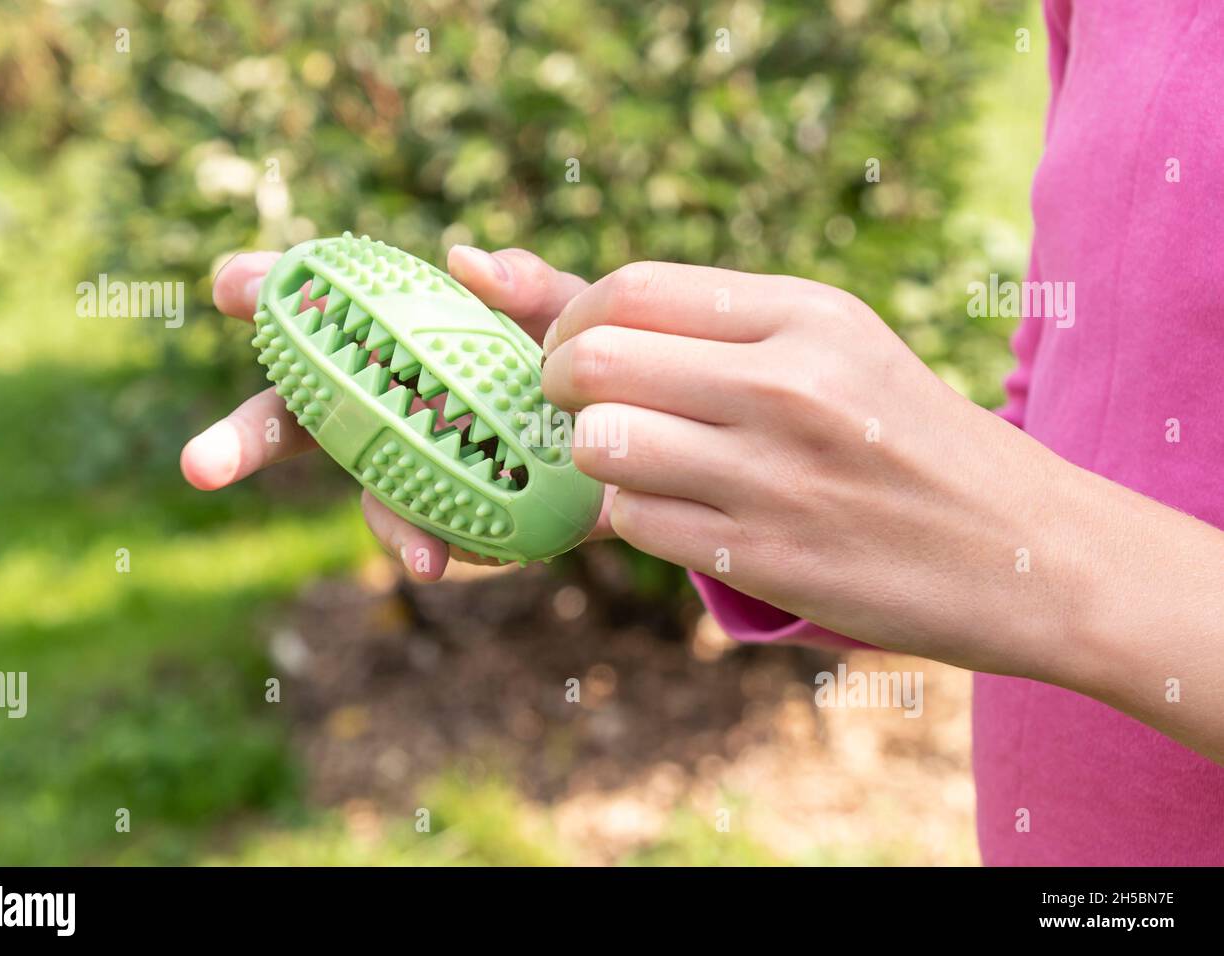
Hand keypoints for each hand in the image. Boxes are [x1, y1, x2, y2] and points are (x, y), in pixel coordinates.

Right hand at [181, 244, 614, 579]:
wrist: (645, 434)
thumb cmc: (587, 359)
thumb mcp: (570, 310)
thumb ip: (526, 281)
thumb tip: (461, 261)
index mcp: (402, 342)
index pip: (322, 313)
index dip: (270, 295)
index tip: (228, 284)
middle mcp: (391, 408)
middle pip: (299, 424)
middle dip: (244, 442)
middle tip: (198, 467)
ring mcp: (417, 468)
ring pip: (373, 499)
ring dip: (386, 528)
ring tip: (423, 557)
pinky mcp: (455, 518)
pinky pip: (439, 536)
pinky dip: (456, 547)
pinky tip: (490, 551)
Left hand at [540, 262, 1107, 674]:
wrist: (1032, 549)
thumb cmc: (915, 441)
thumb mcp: (840, 349)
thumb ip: (723, 328)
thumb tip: (580, 317)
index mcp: (807, 312)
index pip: (630, 286)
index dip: (571, 320)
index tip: (572, 350)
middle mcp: (789, 381)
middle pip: (595, 359)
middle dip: (559, 387)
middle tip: (579, 410)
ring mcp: (777, 473)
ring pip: (601, 444)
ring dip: (597, 460)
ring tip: (638, 466)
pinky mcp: (770, 557)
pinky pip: (637, 522)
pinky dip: (639, 519)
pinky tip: (684, 518)